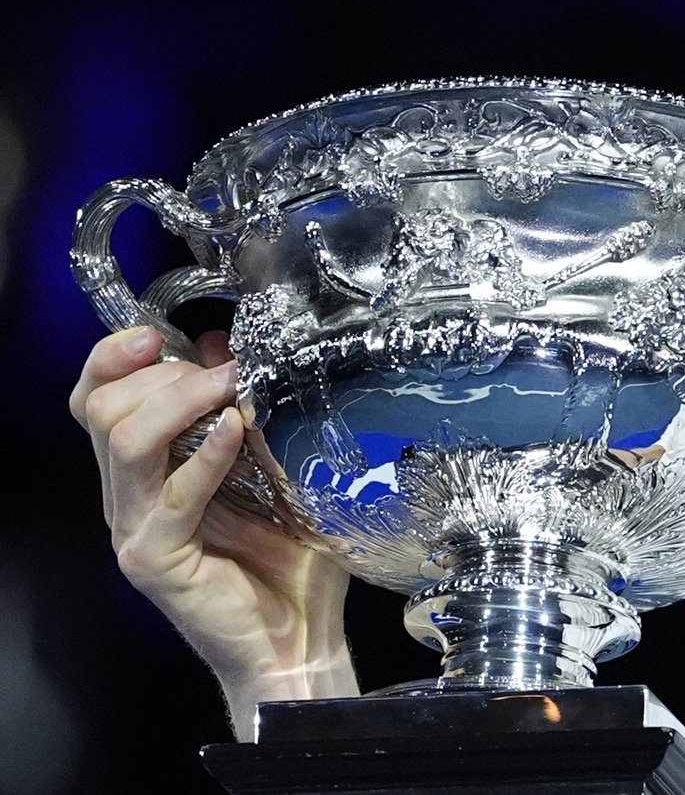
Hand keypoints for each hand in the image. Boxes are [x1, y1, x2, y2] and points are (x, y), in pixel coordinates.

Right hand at [70, 326, 358, 739]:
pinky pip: (171, 496)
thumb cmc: (292, 559)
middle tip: (224, 371)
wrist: (300, 638)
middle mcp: (127, 499)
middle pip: (104, 410)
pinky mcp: (156, 560)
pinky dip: (203, 455)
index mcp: (143, 473)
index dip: (114, 359)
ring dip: (181, 401)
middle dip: (164, 375)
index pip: (97, 400)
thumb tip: (229, 350)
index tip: (154, 333)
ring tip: (232, 389)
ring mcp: (135, 531)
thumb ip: (248, 412)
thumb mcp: (274, 468)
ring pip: (125, 442)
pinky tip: (233, 429)